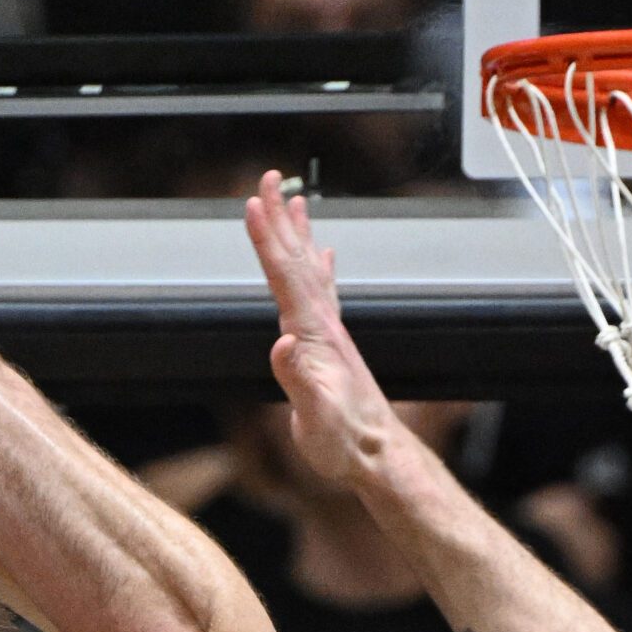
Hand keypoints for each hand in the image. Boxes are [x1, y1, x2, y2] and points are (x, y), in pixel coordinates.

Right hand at [243, 171, 398, 483]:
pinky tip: (323, 255)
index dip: (267, 240)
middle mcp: (323, 326)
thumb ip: (299, 383)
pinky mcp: (333, 346)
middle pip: (297, 261)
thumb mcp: (316, 419)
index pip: (285, 278)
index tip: (253, 202)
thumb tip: (282, 345)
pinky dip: (318, 267)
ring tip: (295, 200)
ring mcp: (330, 333)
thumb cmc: (344, 443)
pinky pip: (322, 293)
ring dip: (299, 234)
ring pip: (310, 271)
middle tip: (269, 176)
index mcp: (313, 337)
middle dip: (280, 218)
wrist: (378, 455)